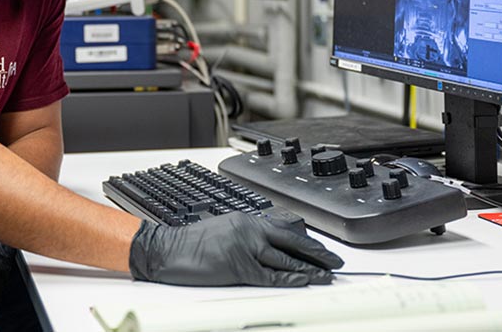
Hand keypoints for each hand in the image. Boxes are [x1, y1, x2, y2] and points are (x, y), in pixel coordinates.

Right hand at [129, 211, 343, 286]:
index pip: (284, 231)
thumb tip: (268, 250)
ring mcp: (244, 247)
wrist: (165, 249)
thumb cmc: (189, 243)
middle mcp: (248, 230)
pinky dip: (290, 278)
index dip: (307, 241)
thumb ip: (246, 237)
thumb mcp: (223, 230)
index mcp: (245, 220)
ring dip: (310, 268)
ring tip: (327, 275)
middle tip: (336, 262)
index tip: (322, 250)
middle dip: (317, 253)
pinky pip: (270, 274)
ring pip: (285, 259)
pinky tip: (303, 281)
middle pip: (291, 242)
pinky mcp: (238, 266)